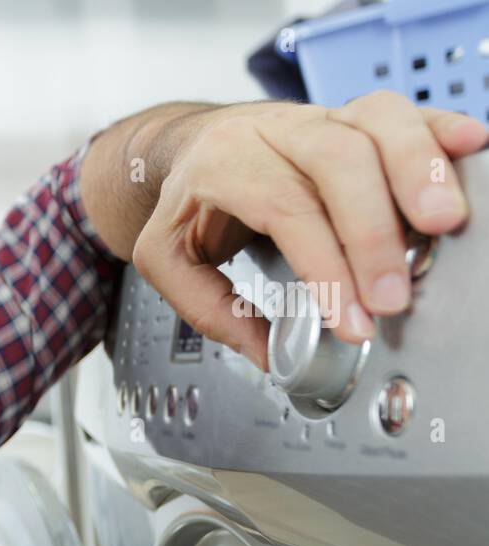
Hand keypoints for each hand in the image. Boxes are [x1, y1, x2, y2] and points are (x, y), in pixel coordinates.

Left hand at [132, 92, 488, 368]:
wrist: (185, 147)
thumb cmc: (185, 201)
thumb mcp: (166, 258)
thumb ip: (210, 308)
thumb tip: (267, 354)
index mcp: (223, 163)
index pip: (286, 209)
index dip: (327, 268)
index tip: (354, 318)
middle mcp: (275, 131)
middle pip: (338, 162)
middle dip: (374, 233)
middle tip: (395, 293)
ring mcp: (319, 117)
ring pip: (377, 122)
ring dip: (419, 171)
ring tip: (445, 223)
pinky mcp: (352, 116)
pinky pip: (402, 112)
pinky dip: (438, 131)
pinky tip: (469, 147)